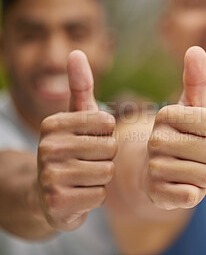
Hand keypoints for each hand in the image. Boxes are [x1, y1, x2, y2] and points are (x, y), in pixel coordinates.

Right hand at [37, 51, 117, 230]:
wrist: (48, 192)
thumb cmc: (71, 148)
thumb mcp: (75, 117)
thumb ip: (80, 86)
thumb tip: (77, 51)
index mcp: (53, 124)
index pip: (107, 123)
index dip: (106, 134)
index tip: (90, 139)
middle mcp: (47, 148)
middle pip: (110, 148)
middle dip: (106, 157)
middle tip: (87, 160)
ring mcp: (50, 176)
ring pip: (107, 172)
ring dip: (101, 176)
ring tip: (83, 176)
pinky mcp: (57, 202)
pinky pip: (100, 195)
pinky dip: (95, 195)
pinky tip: (79, 193)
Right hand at [145, 47, 205, 209]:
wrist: (154, 172)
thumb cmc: (180, 136)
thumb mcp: (190, 108)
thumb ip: (196, 80)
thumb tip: (196, 49)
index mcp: (165, 114)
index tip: (198, 132)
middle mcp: (155, 139)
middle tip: (195, 154)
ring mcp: (154, 168)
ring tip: (189, 169)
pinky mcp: (157, 194)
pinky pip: (194, 195)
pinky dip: (195, 192)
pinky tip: (181, 186)